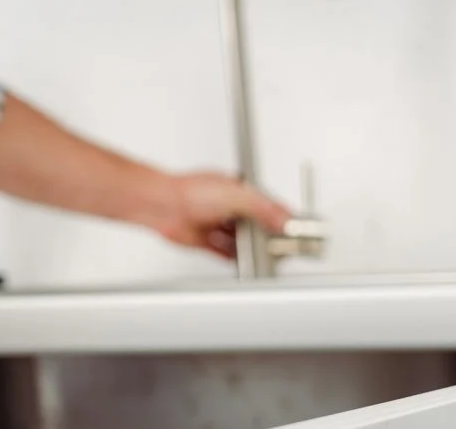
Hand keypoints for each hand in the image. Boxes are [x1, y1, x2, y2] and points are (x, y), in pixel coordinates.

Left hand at [149, 172, 291, 258]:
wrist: (161, 205)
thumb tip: (283, 219)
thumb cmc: (190, 190)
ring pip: (242, 240)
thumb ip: (262, 207)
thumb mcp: (235, 195)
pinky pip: (225, 252)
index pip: (267, 206)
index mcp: (238, 190)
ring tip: (265, 258)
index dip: (281, 219)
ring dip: (252, 249)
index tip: (294, 232)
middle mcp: (227, 206)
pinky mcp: (205, 239)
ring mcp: (216, 223)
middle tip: (281, 248)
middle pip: (256, 225)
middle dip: (268, 237)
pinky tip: (244, 264)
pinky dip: (235, 258)